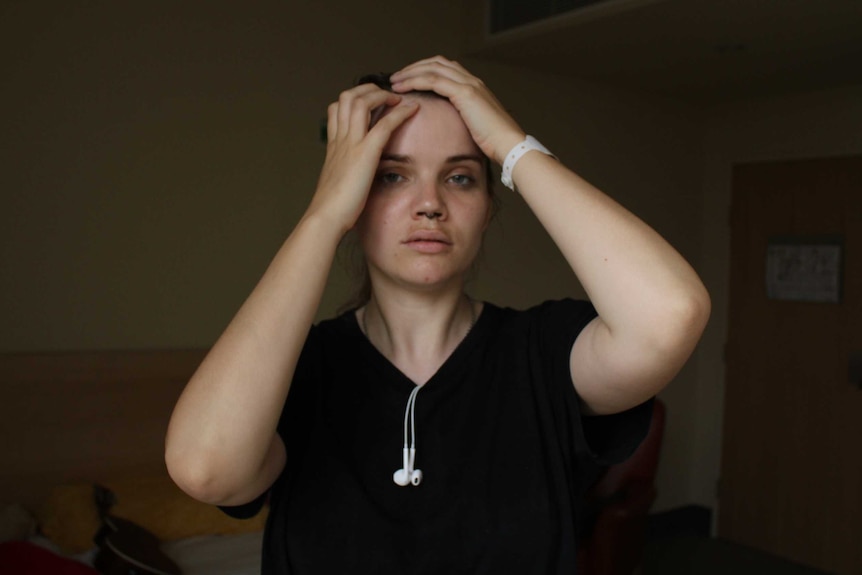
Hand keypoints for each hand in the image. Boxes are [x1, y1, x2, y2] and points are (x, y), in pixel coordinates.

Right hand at [307, 84, 418, 233]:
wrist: (326, 216)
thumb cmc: (333, 207)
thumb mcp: (338, 182)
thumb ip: (346, 171)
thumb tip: (355, 175)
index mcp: (333, 145)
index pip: (338, 108)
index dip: (354, 99)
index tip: (370, 102)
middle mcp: (340, 139)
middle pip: (349, 97)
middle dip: (368, 90)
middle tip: (386, 95)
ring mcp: (351, 143)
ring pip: (363, 102)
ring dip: (383, 95)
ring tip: (398, 98)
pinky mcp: (365, 153)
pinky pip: (384, 124)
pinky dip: (400, 112)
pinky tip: (412, 108)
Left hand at [389, 56, 524, 164]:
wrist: (509, 145)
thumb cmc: (495, 143)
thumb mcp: (475, 126)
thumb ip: (463, 119)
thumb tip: (448, 126)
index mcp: (475, 86)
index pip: (445, 68)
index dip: (425, 70)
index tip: (408, 79)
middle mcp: (472, 80)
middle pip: (437, 62)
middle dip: (415, 67)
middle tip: (397, 77)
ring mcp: (469, 84)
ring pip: (432, 68)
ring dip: (410, 73)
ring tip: (394, 81)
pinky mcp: (465, 93)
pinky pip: (433, 81)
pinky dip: (415, 81)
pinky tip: (402, 88)